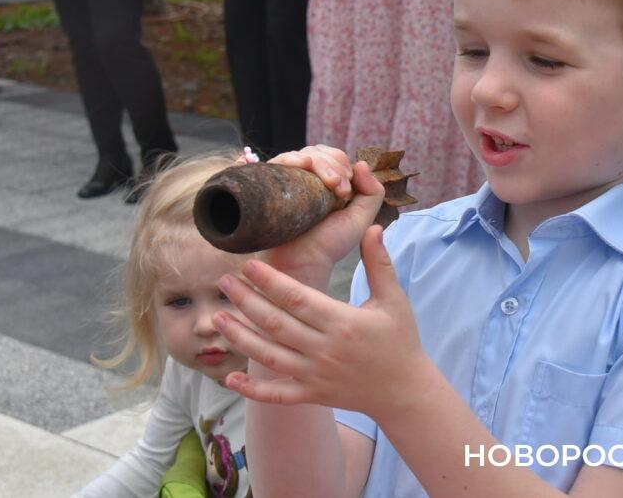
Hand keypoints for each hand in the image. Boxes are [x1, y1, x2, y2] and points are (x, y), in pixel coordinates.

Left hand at [215, 225, 429, 417]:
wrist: (404, 390)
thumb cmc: (400, 340)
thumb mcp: (394, 299)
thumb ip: (379, 263)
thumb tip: (372, 227)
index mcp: (342, 323)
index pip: (297, 299)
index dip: (270, 282)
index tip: (249, 264)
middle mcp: (324, 350)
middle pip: (275, 324)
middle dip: (246, 302)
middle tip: (224, 282)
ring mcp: (315, 375)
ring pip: (268, 356)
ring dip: (240, 337)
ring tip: (217, 317)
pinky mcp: (312, 395)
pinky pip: (277, 395)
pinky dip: (253, 389)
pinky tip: (230, 377)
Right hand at [259, 146, 383, 289]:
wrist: (302, 261)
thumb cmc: (330, 244)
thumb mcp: (361, 218)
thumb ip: (372, 192)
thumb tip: (361, 163)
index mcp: (329, 184)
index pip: (336, 157)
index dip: (343, 167)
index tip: (345, 192)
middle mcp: (309, 179)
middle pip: (322, 152)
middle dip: (334, 165)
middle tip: (338, 190)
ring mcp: (291, 180)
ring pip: (306, 154)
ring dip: (321, 163)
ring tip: (328, 184)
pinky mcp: (273, 183)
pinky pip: (282, 160)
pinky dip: (294, 158)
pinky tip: (304, 165)